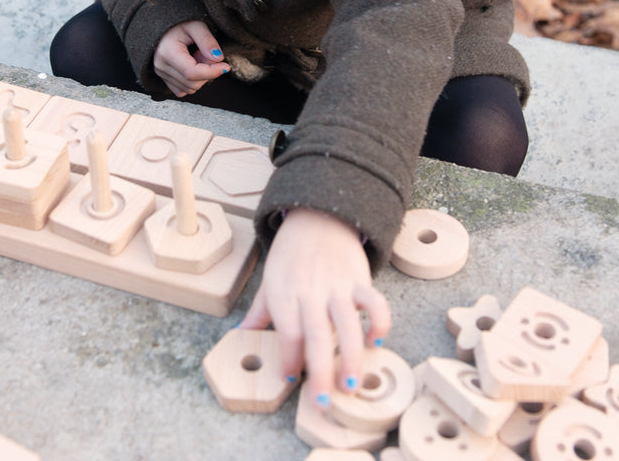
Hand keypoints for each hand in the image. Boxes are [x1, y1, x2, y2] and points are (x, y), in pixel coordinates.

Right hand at [153, 21, 229, 96]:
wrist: (164, 25)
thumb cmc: (180, 23)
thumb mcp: (196, 25)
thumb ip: (207, 41)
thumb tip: (219, 59)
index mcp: (167, 52)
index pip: (192, 73)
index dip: (212, 72)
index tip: (226, 65)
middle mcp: (161, 66)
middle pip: (193, 84)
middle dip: (207, 72)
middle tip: (208, 54)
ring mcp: (161, 74)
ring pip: (190, 88)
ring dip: (201, 76)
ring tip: (198, 56)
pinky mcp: (164, 79)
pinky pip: (183, 90)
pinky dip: (193, 81)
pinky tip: (192, 65)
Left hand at [238, 208, 391, 408]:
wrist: (318, 217)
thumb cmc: (290, 255)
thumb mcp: (268, 282)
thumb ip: (258, 313)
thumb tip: (239, 338)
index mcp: (284, 293)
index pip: (288, 332)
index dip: (289, 358)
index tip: (291, 378)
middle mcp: (311, 292)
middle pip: (315, 336)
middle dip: (320, 372)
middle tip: (323, 402)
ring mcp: (338, 286)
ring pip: (348, 325)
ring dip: (352, 358)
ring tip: (352, 386)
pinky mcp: (360, 280)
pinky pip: (374, 302)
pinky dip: (379, 323)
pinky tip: (375, 343)